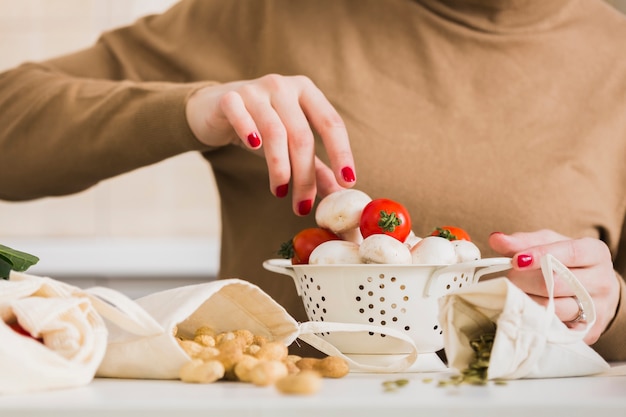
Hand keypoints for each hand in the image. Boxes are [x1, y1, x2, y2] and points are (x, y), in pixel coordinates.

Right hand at [185, 74, 355, 214]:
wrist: (215, 109)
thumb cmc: (260, 127)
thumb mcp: (290, 144)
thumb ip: (316, 166)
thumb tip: (339, 193)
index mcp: (306, 92)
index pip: (331, 123)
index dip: (341, 154)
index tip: (347, 183)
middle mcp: (283, 86)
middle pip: (302, 135)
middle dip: (304, 176)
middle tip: (302, 205)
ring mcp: (256, 90)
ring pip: (274, 132)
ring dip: (279, 168)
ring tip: (279, 191)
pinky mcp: (229, 97)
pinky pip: (242, 116)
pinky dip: (249, 133)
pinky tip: (254, 149)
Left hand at [488, 229, 618, 343]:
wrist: (594, 289)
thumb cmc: (568, 261)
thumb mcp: (549, 244)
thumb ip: (523, 241)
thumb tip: (496, 239)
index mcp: (596, 253)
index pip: (570, 253)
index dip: (540, 256)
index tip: (516, 260)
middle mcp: (602, 281)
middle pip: (558, 283)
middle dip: (524, 281)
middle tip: (507, 278)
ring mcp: (597, 308)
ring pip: (555, 308)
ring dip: (526, 301)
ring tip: (512, 294)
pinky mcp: (589, 331)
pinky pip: (555, 328)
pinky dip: (535, 319)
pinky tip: (524, 311)